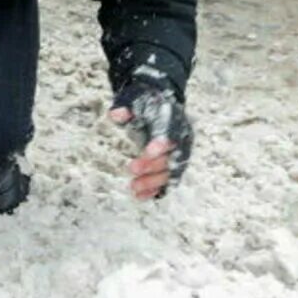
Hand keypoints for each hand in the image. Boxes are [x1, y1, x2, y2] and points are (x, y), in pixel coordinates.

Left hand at [108, 65, 191, 200]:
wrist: (158, 103)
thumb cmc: (146, 104)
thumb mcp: (135, 100)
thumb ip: (126, 107)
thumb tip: (115, 115)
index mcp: (175, 120)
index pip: (172, 133)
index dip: (161, 143)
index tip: (147, 151)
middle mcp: (183, 139)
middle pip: (172, 156)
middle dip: (153, 165)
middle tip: (131, 168)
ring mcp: (180, 155)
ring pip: (171, 173)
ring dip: (153, 182)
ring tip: (133, 187)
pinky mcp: (173, 166)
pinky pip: (167, 182)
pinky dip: (155, 190)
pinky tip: (140, 196)